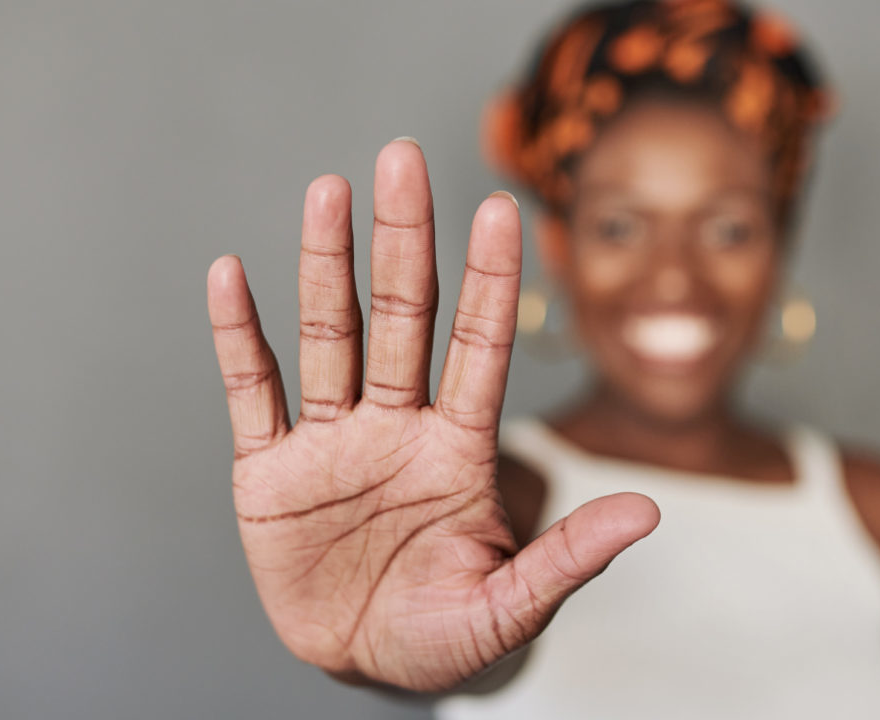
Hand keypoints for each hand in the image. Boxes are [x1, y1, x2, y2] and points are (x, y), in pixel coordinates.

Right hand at [207, 139, 658, 691]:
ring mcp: (331, 442)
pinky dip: (239, 335)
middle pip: (402, 317)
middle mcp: (396, 426)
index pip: (479, 349)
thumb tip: (648, 511)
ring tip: (329, 191)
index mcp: (457, 451)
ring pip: (329, 336)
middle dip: (404, 240)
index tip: (502, 210)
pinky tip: (231, 274)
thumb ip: (569, 557)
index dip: (488, 282)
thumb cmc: (443, 636)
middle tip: (402, 160)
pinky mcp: (269, 470)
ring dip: (325, 265)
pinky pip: (253, 390)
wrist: (361, 665)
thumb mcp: (510, 607)